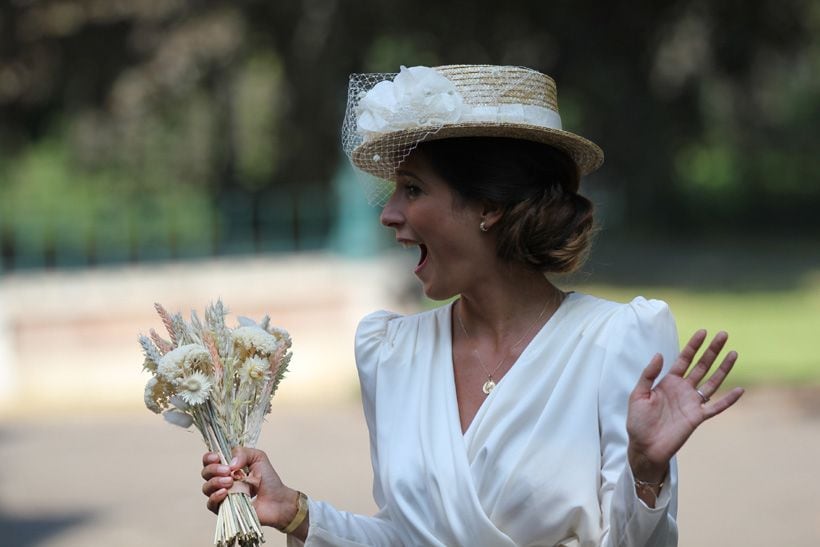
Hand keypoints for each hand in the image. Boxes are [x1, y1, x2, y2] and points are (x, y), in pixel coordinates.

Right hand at [201, 447, 301, 531]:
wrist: (276, 500)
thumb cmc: (268, 479)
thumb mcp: (258, 458)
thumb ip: (243, 453)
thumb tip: (229, 463)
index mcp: (228, 466)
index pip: (209, 460)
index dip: (209, 458)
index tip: (216, 458)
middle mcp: (222, 480)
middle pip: (205, 473)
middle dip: (213, 469)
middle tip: (228, 471)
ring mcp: (222, 495)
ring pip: (206, 488)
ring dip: (215, 482)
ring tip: (230, 482)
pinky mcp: (223, 509)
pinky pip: (210, 504)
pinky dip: (215, 497)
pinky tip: (225, 493)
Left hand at [626, 330, 743, 481]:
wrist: (644, 447)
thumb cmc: (638, 421)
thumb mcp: (638, 394)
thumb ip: (648, 375)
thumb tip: (660, 354)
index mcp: (668, 382)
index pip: (684, 359)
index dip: (693, 346)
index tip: (703, 332)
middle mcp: (683, 390)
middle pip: (701, 366)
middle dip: (712, 351)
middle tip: (723, 335)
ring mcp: (692, 403)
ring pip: (712, 382)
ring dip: (723, 369)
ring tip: (734, 353)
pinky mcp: (697, 418)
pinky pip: (716, 407)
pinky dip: (728, 400)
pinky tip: (740, 390)